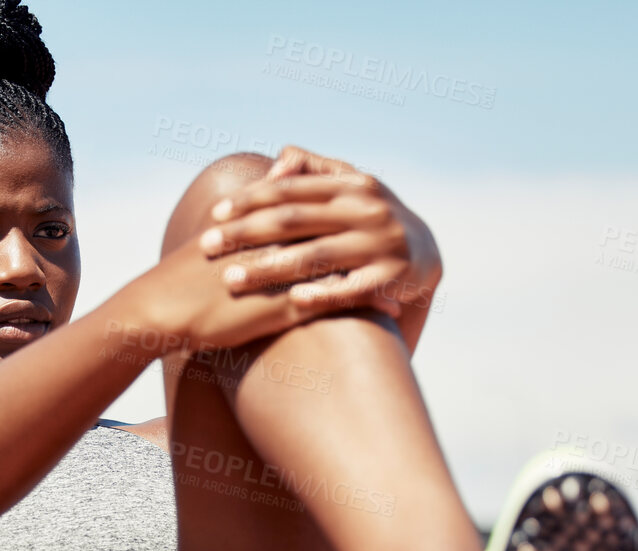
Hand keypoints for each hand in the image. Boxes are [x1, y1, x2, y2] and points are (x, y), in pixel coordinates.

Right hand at [123, 222, 398, 353]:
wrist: (159, 308)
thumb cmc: (186, 276)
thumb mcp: (223, 231)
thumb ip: (255, 203)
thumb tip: (279, 174)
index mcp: (267, 223)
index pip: (320, 212)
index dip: (354, 217)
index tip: (384, 221)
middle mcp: (280, 242)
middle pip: (341, 236)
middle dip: (375, 244)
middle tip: (407, 251)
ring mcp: (283, 274)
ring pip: (345, 268)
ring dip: (378, 274)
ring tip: (410, 284)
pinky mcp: (281, 306)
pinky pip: (335, 304)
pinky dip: (365, 304)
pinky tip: (392, 312)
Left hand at [201, 146, 441, 321]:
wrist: (428, 256)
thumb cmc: (372, 221)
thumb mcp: (351, 187)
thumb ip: (314, 171)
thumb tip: (276, 162)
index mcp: (352, 185)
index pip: (291, 190)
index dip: (250, 201)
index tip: (216, 215)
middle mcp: (368, 210)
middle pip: (295, 221)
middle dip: (247, 234)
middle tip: (208, 246)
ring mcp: (383, 245)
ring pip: (317, 256)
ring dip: (270, 269)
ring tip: (232, 281)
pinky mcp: (396, 279)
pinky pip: (354, 289)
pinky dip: (324, 294)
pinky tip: (293, 301)